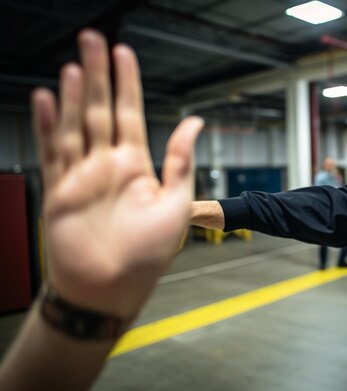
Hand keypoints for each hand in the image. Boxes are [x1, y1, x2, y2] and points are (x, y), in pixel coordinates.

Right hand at [32, 30, 203, 319]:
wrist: (111, 289)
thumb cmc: (147, 254)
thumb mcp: (177, 204)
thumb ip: (181, 160)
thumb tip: (195, 121)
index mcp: (137, 166)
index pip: (131, 113)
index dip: (127, 84)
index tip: (124, 54)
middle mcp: (108, 166)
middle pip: (101, 110)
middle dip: (98, 75)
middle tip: (93, 39)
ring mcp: (82, 176)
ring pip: (76, 125)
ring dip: (72, 94)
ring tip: (74, 64)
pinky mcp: (60, 191)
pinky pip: (52, 152)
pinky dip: (48, 126)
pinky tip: (45, 100)